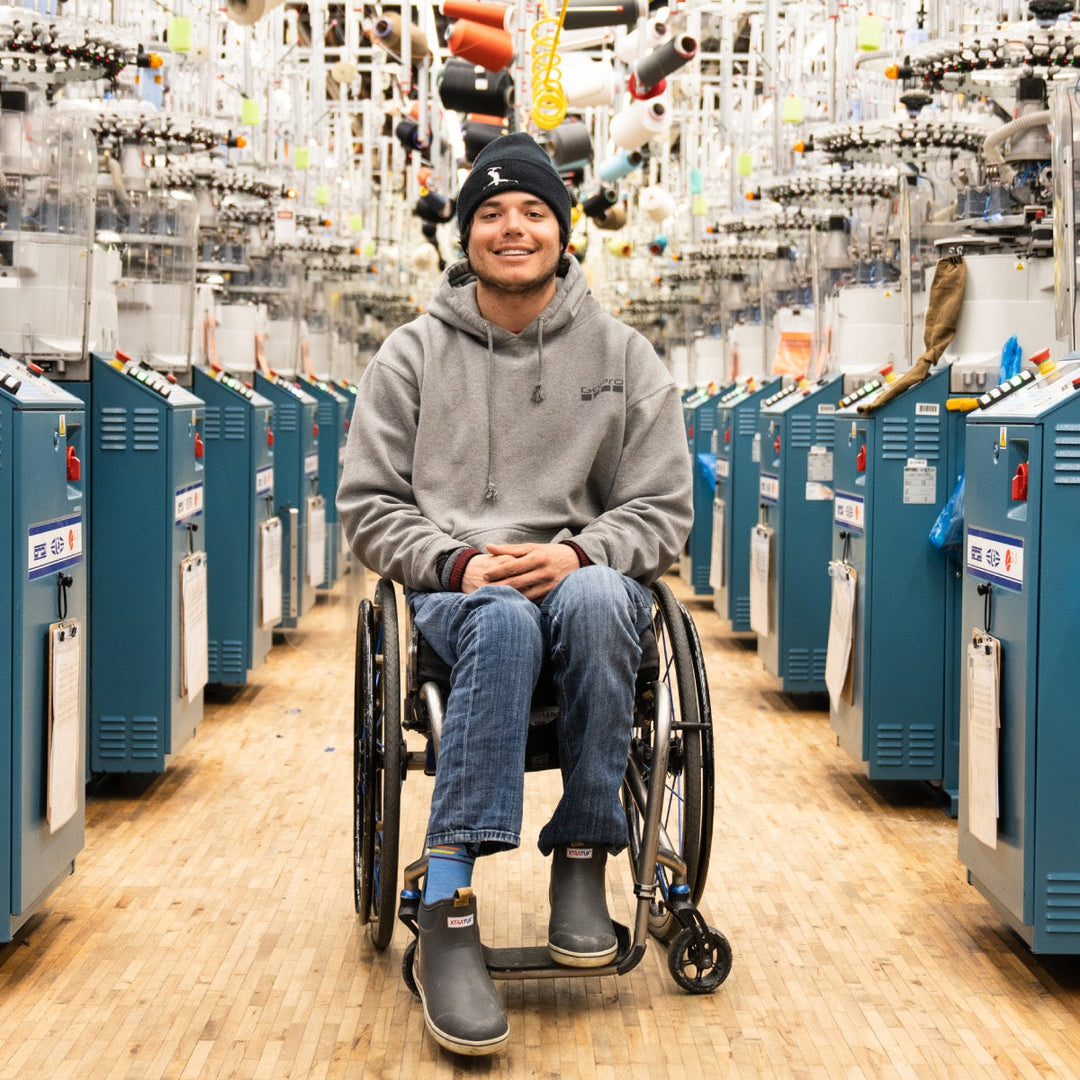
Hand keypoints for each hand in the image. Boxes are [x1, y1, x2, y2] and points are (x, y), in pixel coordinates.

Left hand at [462, 543, 579, 600]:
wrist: (577, 561)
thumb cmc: (549, 553)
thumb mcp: (532, 548)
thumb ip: (510, 549)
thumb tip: (488, 546)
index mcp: (537, 558)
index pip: (513, 566)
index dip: (497, 572)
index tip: (485, 575)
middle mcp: (544, 572)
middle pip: (516, 582)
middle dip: (499, 586)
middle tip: (484, 589)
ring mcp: (549, 585)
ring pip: (524, 595)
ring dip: (508, 597)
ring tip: (494, 598)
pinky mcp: (553, 595)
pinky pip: (534, 601)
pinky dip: (522, 603)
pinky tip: (510, 604)